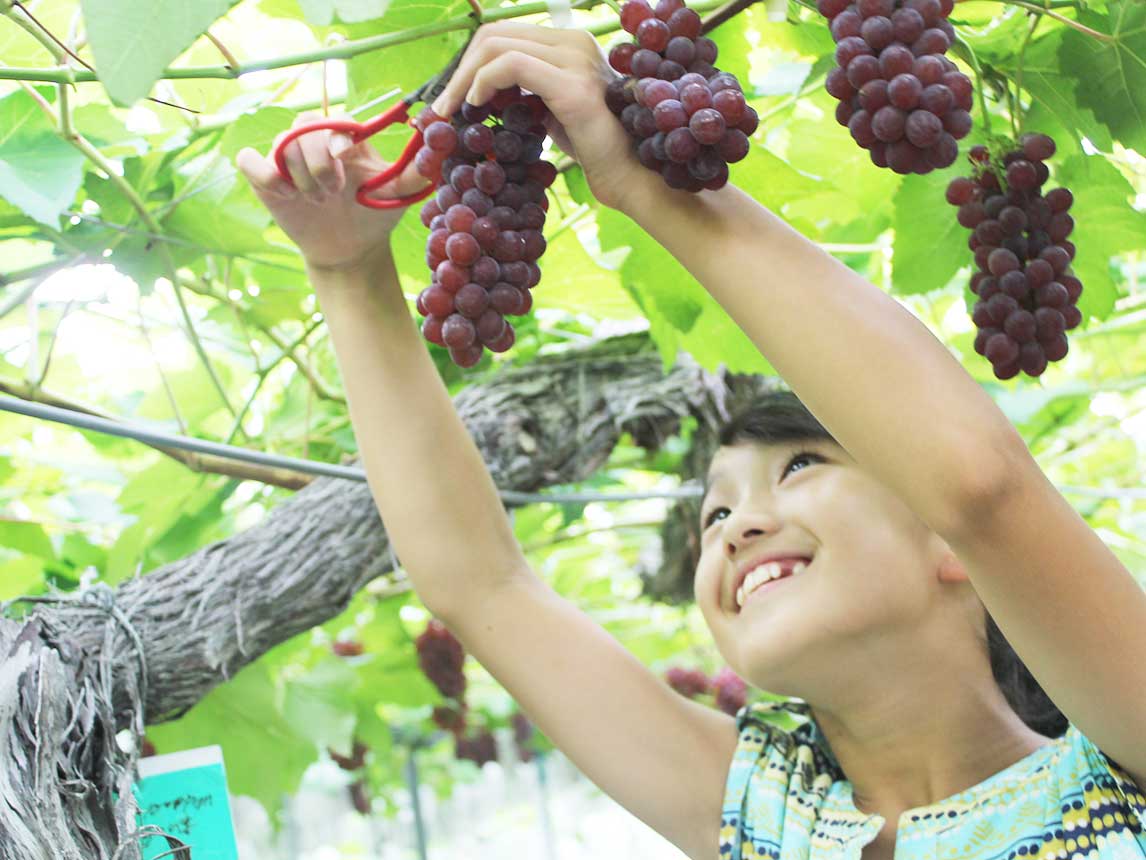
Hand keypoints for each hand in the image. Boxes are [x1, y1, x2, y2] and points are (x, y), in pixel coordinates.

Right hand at [235, 112, 429, 272]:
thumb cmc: (374, 215)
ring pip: (281, 145)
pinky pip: (249, 161)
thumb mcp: (397, 195)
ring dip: (301, 176)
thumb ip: (416, 171)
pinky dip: (264, 174)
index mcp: (344, 140)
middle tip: (334, 191)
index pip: (332, 118)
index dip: (334, 132)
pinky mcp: (266, 179)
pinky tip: (285, 195)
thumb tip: (438, 144)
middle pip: (304, 127)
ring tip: (319, 201)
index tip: (344, 154)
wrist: (350, 250)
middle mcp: (314, 143)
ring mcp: (288, 160)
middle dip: (319, 161)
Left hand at [429, 21, 644, 211]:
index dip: (470, 61)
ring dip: (464, 79)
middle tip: (443, 105)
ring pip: (497, 45)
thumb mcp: (552, 110)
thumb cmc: (592, 149)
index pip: (505, 34)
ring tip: (453, 110)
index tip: (453, 95)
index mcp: (570, 43)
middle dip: (460, 68)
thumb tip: (480, 89)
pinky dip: (483, 82)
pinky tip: (477, 106)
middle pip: (495, 33)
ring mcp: (575, 59)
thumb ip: (525, 91)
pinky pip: (511, 65)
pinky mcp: (572, 86)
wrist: (628, 174)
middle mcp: (575, 42)